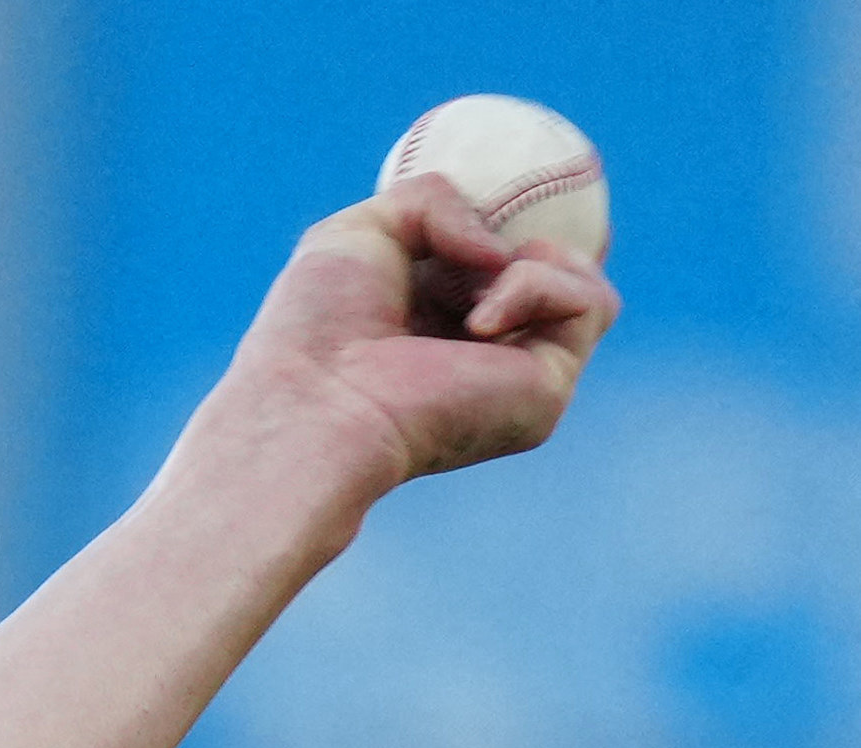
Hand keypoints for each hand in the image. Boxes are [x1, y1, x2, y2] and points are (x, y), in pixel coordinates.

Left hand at [210, 176, 617, 509]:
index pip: (507, 277)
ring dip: (538, 261)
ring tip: (474, 285)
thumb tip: (498, 249)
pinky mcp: (546, 397)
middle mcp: (485, 360)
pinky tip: (482, 317)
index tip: (542, 185)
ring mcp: (521, 381)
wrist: (317, 405)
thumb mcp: (364, 228)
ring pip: (587, 291)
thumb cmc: (317, 328)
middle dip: (558, 243)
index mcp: (439, 327)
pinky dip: (541, 285)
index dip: (532, 235)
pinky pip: (588, 305)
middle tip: (538, 215)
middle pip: (567, 286)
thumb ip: (433, 201)